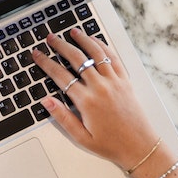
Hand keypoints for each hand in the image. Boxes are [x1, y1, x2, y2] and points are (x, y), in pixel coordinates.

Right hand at [32, 29, 159, 170]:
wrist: (139, 146)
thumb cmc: (111, 144)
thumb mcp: (81, 137)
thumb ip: (63, 117)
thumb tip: (46, 102)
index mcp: (86, 101)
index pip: (60, 76)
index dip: (46, 63)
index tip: (38, 55)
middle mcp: (100, 87)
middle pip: (76, 58)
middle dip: (61, 46)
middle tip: (51, 38)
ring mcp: (114, 81)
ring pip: (96, 53)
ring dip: (83, 40)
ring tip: (73, 32)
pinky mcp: (125, 81)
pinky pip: (113, 58)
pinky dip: (103, 46)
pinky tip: (96, 41)